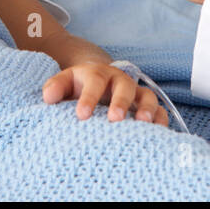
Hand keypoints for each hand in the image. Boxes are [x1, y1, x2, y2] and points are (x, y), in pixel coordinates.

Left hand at [42, 61, 169, 126]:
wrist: (95, 80)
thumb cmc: (78, 87)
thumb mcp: (64, 83)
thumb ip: (55, 88)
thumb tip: (48, 98)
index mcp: (97, 74)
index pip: (94, 81)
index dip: (89, 97)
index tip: (82, 115)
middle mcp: (120, 81)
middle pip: (124, 86)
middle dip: (121, 102)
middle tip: (115, 119)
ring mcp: (136, 93)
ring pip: (147, 96)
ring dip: (147, 109)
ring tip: (143, 124)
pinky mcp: (147, 106)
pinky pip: (160, 111)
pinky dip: (161, 121)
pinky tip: (159, 134)